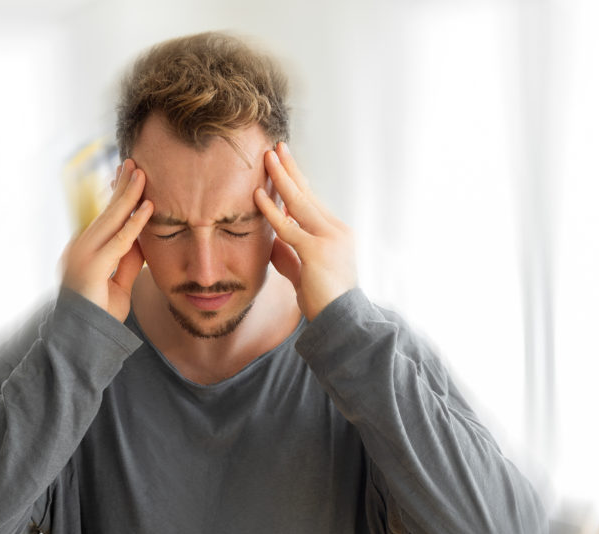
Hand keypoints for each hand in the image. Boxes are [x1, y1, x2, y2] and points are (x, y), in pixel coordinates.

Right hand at [60, 158, 153, 321]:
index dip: (117, 197)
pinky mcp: (92, 266)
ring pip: (111, 219)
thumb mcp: (119, 284)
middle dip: (121, 186)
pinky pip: (120, 241)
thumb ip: (128, 261)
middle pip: (105, 212)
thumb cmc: (100, 315)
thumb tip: (141, 240)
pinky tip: (148, 208)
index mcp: (84, 251)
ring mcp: (83, 255)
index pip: (104, 218)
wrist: (82, 340)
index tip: (128, 177)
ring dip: (128, 195)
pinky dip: (136, 223)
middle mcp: (80, 248)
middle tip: (134, 163)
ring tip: (141, 174)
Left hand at [254, 142, 356, 320]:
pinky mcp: (317, 251)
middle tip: (277, 147)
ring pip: (300, 202)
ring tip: (267, 157)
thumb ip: (289, 257)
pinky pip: (288, 227)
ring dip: (282, 178)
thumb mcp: (303, 274)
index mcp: (336, 234)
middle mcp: (336, 231)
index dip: (297, 182)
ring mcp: (329, 239)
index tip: (284, 164)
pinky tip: (258, 195)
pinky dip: (271, 210)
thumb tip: (273, 242)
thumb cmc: (324, 302)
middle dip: (291, 169)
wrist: (340, 322)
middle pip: (308, 194)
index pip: (312, 202)